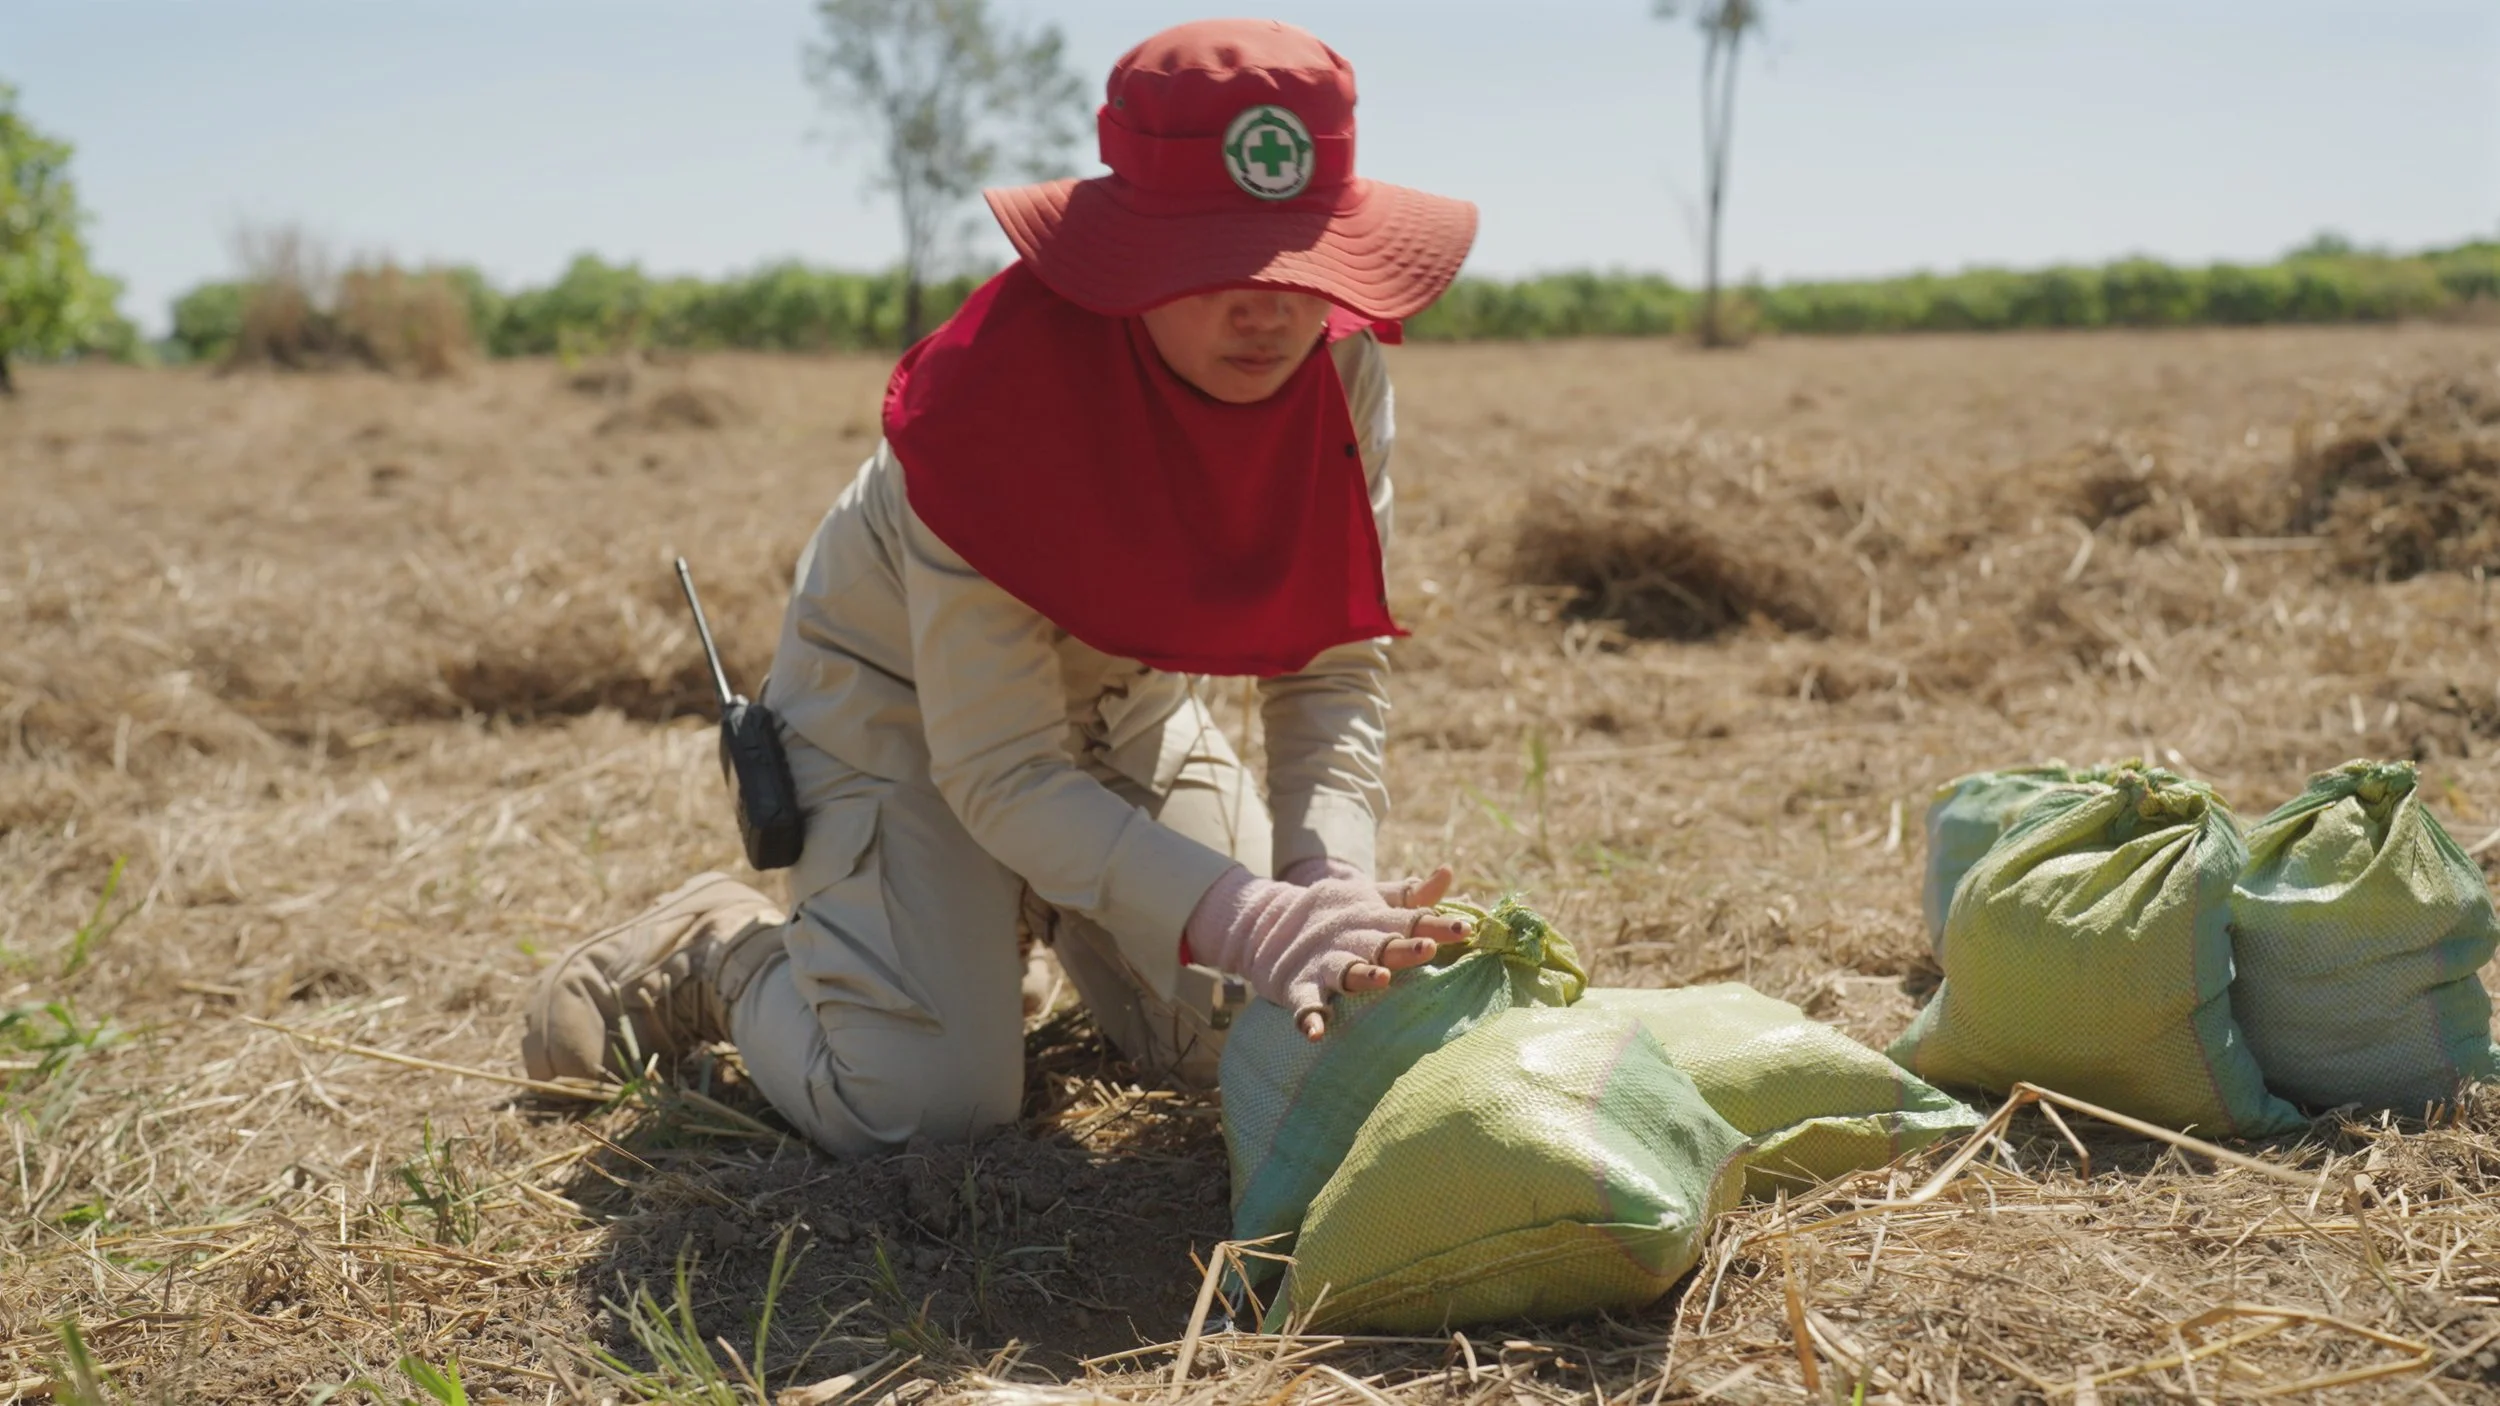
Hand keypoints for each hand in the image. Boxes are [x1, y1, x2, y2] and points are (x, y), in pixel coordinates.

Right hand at [1186, 865, 1472, 1040]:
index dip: (1438, 925)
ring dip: (1361, 975)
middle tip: (1427, 948)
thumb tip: (1449, 873)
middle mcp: (1350, 939)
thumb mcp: (1371, 898)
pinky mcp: (1298, 986)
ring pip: (1344, 970)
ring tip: (1379, 980)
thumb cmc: (1337, 915)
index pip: (1410, 920)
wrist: (1266, 922)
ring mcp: (1323, 963)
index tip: (1466, 928)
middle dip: (1403, 948)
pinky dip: (1309, 1017)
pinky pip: (1304, 1004)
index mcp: (1372, 918)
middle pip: (1380, 944)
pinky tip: (1316, 1032)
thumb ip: (1410, 894)